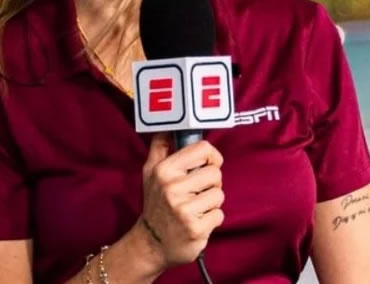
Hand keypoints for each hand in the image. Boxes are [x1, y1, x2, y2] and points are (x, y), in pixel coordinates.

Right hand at [138, 134, 224, 266]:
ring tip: (196, 207)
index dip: (212, 156)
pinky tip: (197, 220)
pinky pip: (219, 215)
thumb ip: (159, 147)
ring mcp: (184, 209)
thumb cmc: (155, 203)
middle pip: (215, 173)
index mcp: (164, 170)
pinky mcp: (195, 228)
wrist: (151, 242)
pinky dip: (211, 219)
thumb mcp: (150, 173)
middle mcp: (172, 188)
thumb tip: (168, 127)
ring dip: (211, 202)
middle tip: (197, 191)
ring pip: (219, 194)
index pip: (203, 150)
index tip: (209, 163)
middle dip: (210, 183)